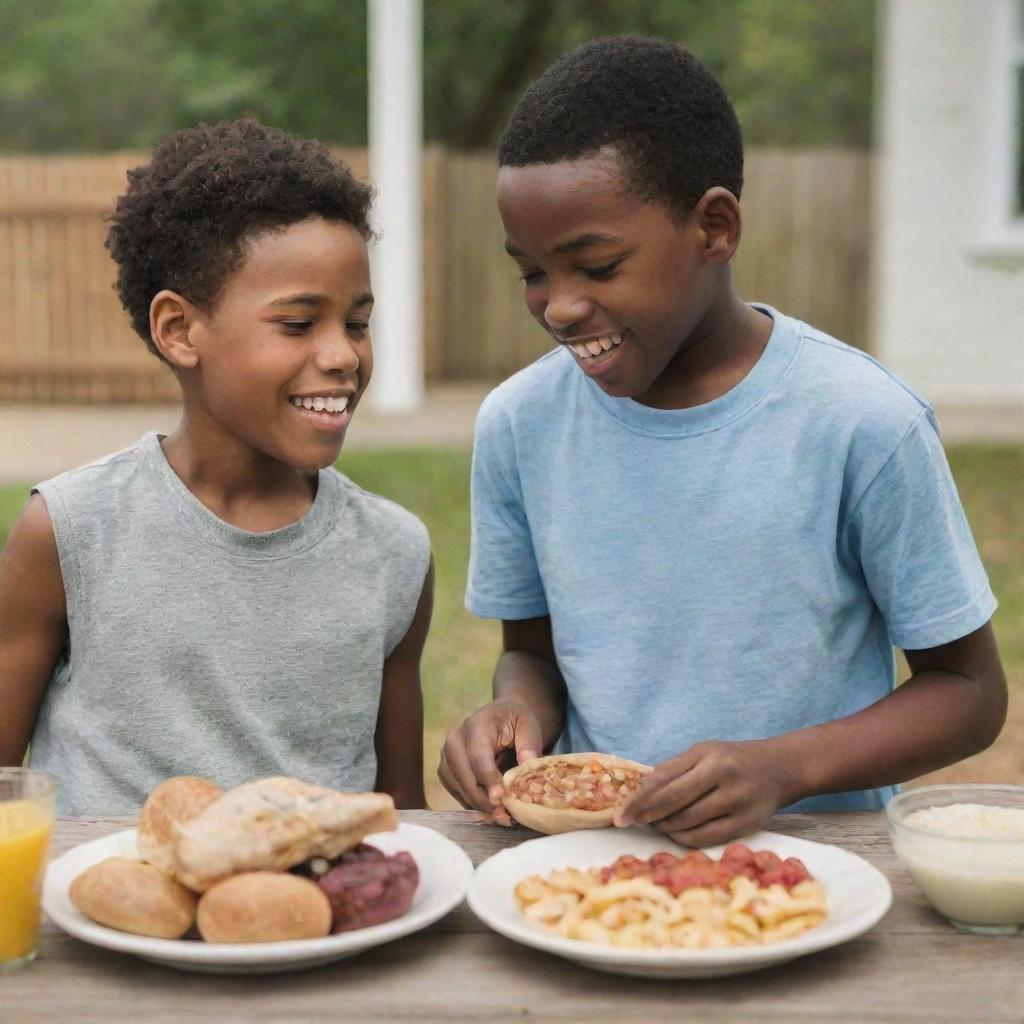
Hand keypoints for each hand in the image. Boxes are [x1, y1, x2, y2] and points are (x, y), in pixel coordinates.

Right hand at [438, 699, 542, 823]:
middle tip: (502, 814)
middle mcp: (456, 739)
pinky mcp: (446, 768)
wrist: (501, 716)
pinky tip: (488, 811)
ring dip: (476, 804)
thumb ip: (529, 745)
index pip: (477, 756)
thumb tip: (528, 765)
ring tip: (499, 816)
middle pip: (463, 774)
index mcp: (476, 725)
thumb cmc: (515, 721)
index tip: (500, 798)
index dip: (488, 779)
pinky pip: (454, 790)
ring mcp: (447, 754)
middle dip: (482, 798)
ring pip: (456, 785)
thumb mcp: (528, 726)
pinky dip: (470, 802)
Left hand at [614, 739, 801, 846]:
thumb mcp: (702, 752)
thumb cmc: (732, 758)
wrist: (780, 768)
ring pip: (689, 823)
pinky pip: (707, 838)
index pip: (666, 779)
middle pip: (675, 803)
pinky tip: (675, 832)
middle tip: (629, 822)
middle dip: (647, 815)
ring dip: (665, 826)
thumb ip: (673, 769)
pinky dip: (685, 838)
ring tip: (655, 823)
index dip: (640, 799)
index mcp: (709, 757)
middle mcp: (724, 778)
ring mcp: (738, 803)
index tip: (620, 813)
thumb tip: (640, 791)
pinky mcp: (746, 825)